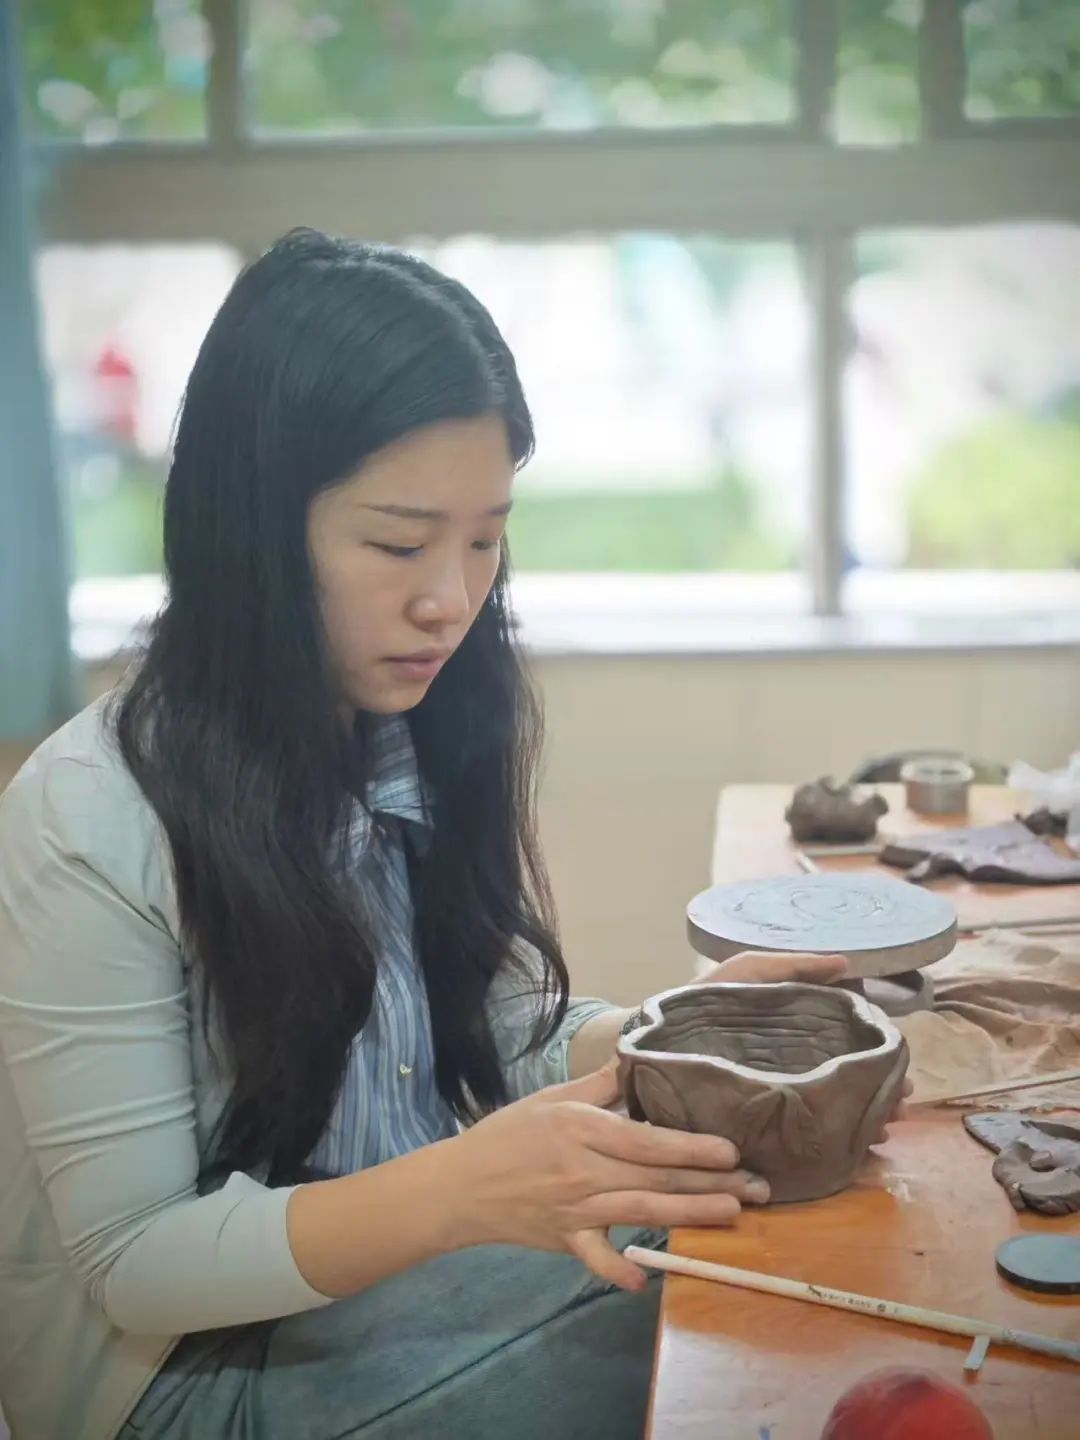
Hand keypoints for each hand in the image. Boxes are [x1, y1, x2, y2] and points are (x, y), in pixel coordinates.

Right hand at [444, 1063, 768, 1291]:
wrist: (461, 1184)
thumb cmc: (508, 1134)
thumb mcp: (551, 1097)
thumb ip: (599, 1084)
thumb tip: (636, 1059)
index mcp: (583, 1129)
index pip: (648, 1140)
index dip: (691, 1146)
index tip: (731, 1148)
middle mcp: (584, 1170)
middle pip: (656, 1178)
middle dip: (710, 1182)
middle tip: (757, 1186)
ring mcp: (576, 1209)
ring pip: (642, 1212)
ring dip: (690, 1215)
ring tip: (732, 1213)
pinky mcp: (565, 1239)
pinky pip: (595, 1258)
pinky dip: (618, 1269)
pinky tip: (645, 1279)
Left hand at [695, 949, 911, 1137]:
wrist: (651, 1039)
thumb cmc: (699, 1001)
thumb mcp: (748, 973)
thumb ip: (792, 967)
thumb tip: (846, 961)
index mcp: (793, 1038)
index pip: (847, 1054)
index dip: (877, 1064)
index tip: (902, 1075)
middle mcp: (788, 1070)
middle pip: (845, 1086)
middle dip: (877, 1098)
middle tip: (900, 1110)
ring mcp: (772, 1099)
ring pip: (829, 1115)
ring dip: (861, 1123)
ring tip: (883, 1132)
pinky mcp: (752, 1125)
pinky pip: (797, 1141)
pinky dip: (825, 1146)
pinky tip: (849, 1153)